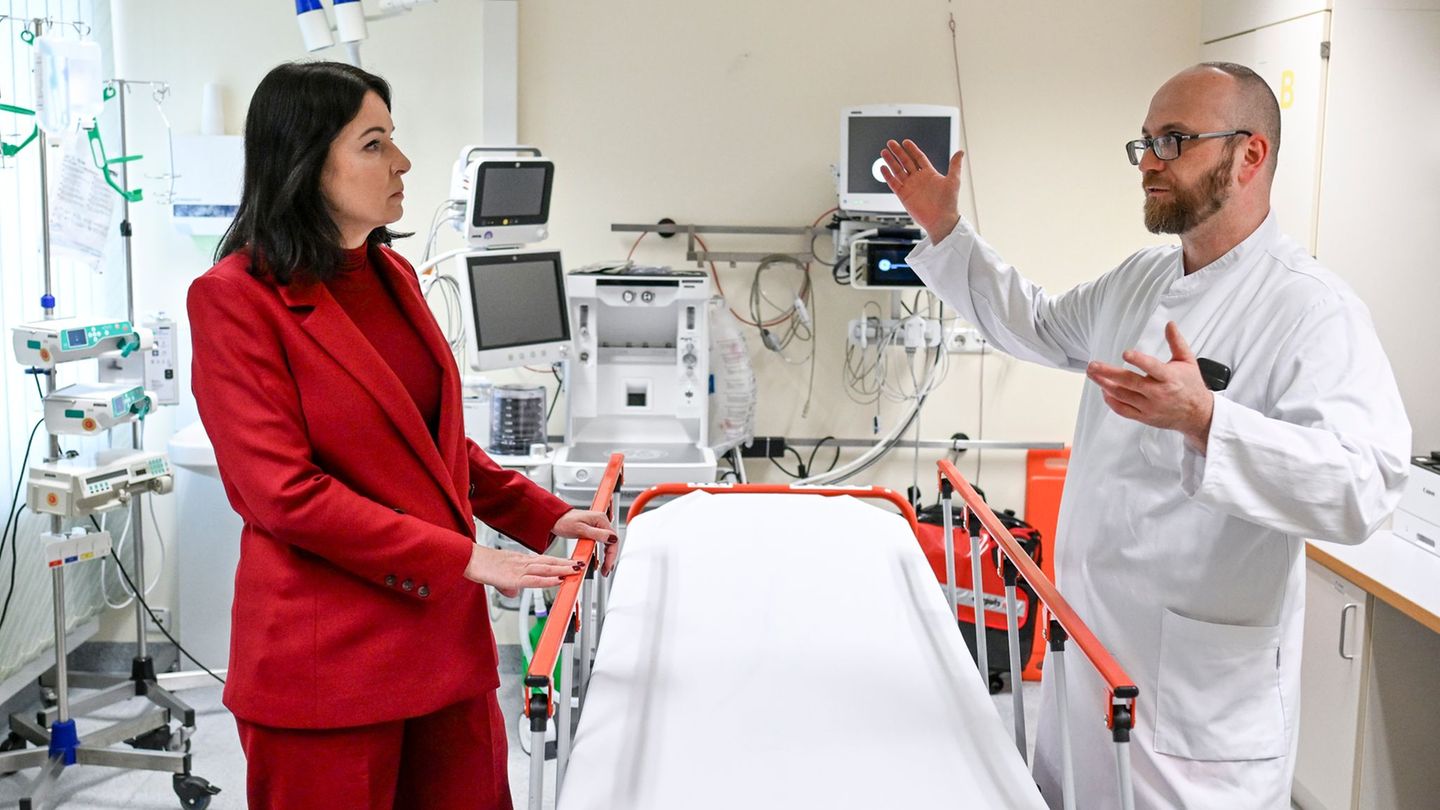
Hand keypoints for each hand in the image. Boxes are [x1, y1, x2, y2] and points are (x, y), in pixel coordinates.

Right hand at [464, 545, 579, 597]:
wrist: (469, 559)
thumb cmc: (481, 565)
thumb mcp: (498, 578)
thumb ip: (508, 585)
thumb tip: (513, 593)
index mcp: (521, 561)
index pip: (545, 560)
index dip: (559, 561)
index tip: (572, 562)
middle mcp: (523, 562)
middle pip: (550, 562)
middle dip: (566, 563)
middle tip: (582, 564)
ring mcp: (519, 569)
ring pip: (546, 568)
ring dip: (562, 569)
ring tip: (576, 570)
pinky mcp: (513, 577)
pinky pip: (534, 579)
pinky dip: (548, 580)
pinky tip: (558, 580)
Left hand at [552, 509, 618, 575]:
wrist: (555, 518)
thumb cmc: (564, 521)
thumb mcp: (580, 529)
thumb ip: (597, 534)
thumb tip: (613, 538)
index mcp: (601, 519)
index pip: (613, 539)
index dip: (612, 554)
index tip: (608, 565)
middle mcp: (601, 522)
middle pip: (612, 542)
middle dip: (610, 558)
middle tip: (606, 570)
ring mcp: (598, 526)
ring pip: (608, 544)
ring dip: (607, 557)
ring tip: (604, 568)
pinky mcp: (594, 531)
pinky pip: (602, 543)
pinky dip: (602, 553)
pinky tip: (600, 561)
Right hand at [878, 139, 965, 241]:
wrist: (941, 220)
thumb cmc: (949, 203)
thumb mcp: (953, 181)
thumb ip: (955, 165)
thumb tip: (960, 152)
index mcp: (929, 174)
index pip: (918, 158)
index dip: (912, 149)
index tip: (905, 142)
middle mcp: (918, 179)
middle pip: (905, 162)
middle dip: (898, 152)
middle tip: (891, 143)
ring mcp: (910, 187)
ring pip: (898, 171)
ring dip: (891, 161)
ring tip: (884, 152)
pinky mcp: (904, 195)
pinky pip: (894, 183)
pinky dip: (887, 176)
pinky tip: (883, 168)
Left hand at [1085, 322, 1214, 452]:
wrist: (1197, 414)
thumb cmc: (1191, 385)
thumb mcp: (1188, 361)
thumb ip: (1176, 342)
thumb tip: (1169, 324)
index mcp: (1169, 378)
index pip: (1152, 368)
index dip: (1139, 361)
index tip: (1125, 353)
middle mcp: (1158, 393)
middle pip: (1130, 382)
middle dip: (1108, 373)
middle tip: (1093, 365)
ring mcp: (1150, 407)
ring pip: (1123, 396)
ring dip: (1105, 385)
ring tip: (1093, 374)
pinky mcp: (1144, 417)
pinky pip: (1123, 410)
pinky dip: (1111, 401)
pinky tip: (1104, 391)